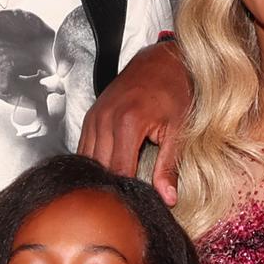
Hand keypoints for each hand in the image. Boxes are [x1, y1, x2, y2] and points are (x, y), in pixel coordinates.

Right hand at [77, 38, 189, 198]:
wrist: (162, 61)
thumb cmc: (174, 90)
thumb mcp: (178, 130)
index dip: (128, 192)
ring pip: (89, 160)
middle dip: (114, 187)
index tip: (138, 203)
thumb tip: (167, 199)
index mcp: (128, 123)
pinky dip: (95, 162)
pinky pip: (85, 148)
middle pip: (102, 168)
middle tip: (128, 201)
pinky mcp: (91, 116)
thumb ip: (169, 166)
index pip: (120, 172)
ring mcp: (95, 116)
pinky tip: (108, 172)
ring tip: (117, 189)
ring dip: (102, 175)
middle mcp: (105, 119)